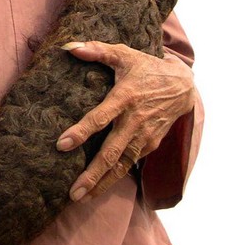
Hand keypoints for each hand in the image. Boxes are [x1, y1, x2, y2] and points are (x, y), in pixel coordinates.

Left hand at [56, 41, 194, 202]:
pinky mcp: (150, 144)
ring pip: (122, 165)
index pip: (100, 118)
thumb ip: (97, 50)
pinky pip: (131, 164)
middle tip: (73, 192)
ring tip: (82, 197)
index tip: (61, 145)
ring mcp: (144, 136)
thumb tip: (69, 46)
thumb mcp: (124, 54)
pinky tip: (100, 187)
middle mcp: (135, 121)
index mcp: (125, 97)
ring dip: (103, 182)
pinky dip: (116, 177)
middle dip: (92, 174)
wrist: (182, 86)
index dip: (81, 132)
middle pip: (112, 153)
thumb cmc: (146, 68)